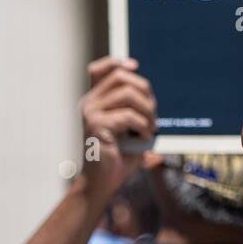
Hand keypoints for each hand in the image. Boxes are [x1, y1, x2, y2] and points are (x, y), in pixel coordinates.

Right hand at [80, 57, 157, 198]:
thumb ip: (133, 106)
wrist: (103, 181)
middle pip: (122, 77)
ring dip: (148, 111)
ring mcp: (91, 113)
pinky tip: (145, 138)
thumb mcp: (129, 126)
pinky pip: (129, 116)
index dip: (117, 62)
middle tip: (153, 115)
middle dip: (146, 93)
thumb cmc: (119, 155)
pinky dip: (144, 127)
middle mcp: (89, 103)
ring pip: (128, 94)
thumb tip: (148, 90)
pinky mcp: (96, 126)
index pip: (99, 69)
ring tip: (151, 128)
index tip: (135, 66)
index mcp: (95, 100)